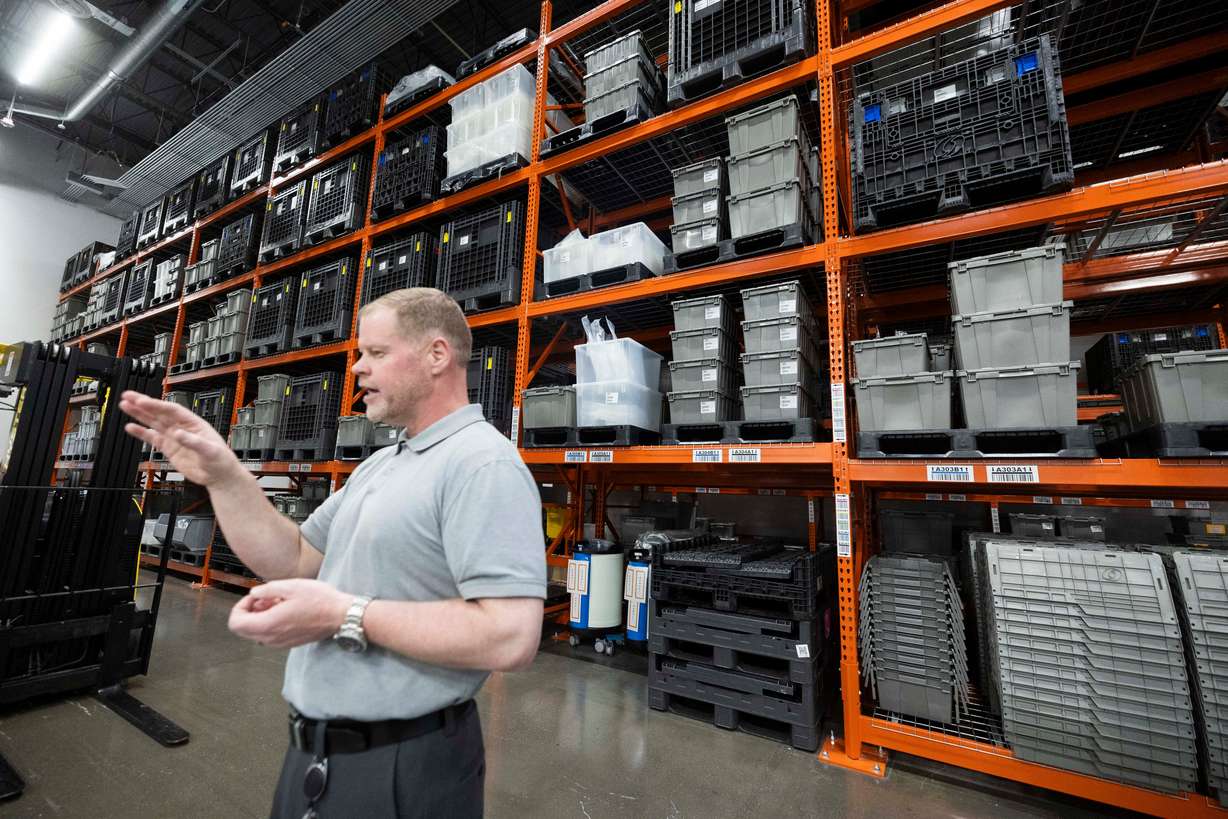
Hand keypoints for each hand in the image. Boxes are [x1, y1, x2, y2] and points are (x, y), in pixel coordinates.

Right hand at [119, 390, 239, 486]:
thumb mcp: (210, 451)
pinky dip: (141, 432)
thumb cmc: (220, 461)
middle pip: (160, 412)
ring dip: (139, 414)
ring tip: (125, 405)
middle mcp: (182, 427)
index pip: (172, 410)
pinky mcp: (170, 448)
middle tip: (128, 396)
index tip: (142, 401)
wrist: (219, 476)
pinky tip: (131, 427)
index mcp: (193, 423)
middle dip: (143, 404)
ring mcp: (174, 437)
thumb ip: (194, 442)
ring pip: (154, 422)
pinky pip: (153, 438)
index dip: (156, 405)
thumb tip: (178, 434)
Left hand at [228, 579, 351, 648]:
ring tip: (279, 602)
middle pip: (244, 629)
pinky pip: (269, 634)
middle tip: (266, 598)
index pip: (236, 623)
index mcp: (269, 625)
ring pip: (256, 632)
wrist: (340, 615)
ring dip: (261, 616)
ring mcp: (280, 643)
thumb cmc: (320, 601)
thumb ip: (266, 590)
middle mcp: (271, 638)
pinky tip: (286, 610)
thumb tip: (254, 593)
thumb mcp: (291, 586)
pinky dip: (271, 622)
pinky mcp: (288, 643)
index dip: (240, 607)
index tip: (253, 597)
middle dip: (250, 611)